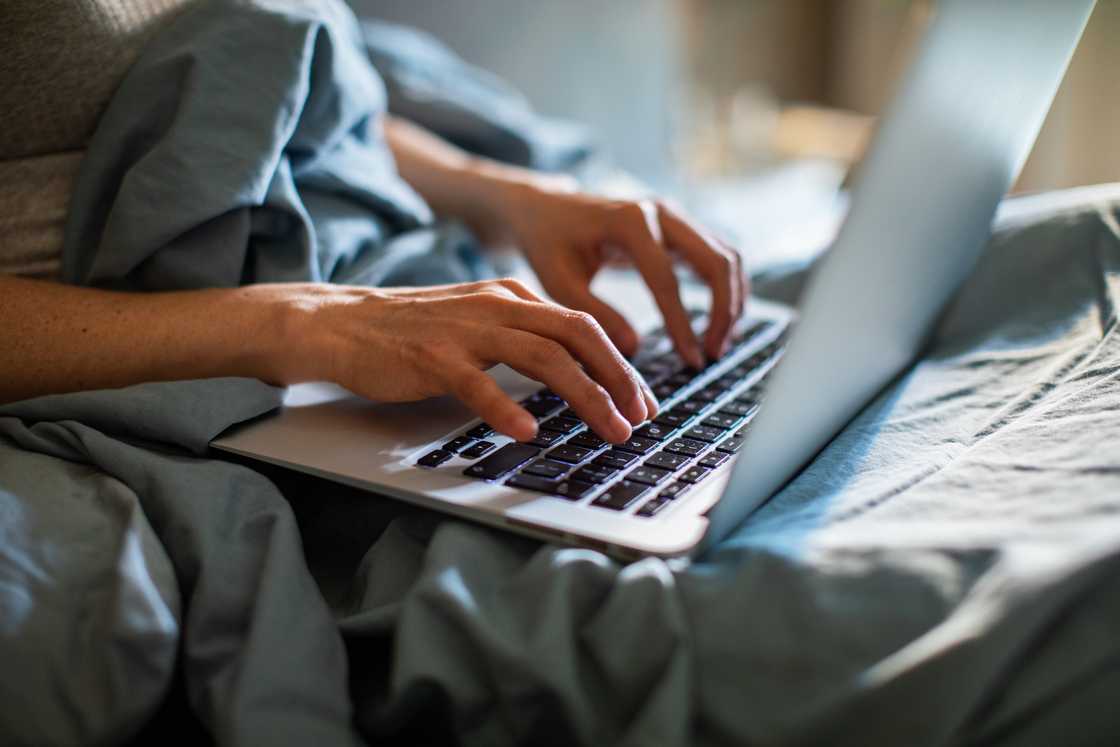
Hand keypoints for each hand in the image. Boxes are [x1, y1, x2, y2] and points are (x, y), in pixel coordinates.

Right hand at [280, 280, 657, 442]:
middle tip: (642, 416)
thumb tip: (574, 372)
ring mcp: (466, 330)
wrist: (343, 323)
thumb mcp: (479, 322)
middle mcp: (497, 306)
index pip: (582, 325)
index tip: (643, 400)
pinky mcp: (433, 358)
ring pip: (543, 357)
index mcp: (512, 296)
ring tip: (610, 430)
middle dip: (618, 377)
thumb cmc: (414, 331)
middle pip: (577, 335)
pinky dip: (507, 408)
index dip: (620, 363)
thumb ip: (522, 337)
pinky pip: (479, 384)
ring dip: (585, 396)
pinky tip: (528, 432)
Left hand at [501, 178, 748, 367]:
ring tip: (717, 345)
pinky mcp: (680, 229)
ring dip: (732, 302)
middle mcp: (660, 212)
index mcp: (628, 220)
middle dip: (723, 311)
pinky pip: (719, 257)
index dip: (682, 324)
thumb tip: (634, 350)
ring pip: (727, 257)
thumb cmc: (549, 244)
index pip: (666, 279)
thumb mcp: (558, 282)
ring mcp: (675, 217)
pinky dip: (726, 290)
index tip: (690, 360)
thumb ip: (594, 314)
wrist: (547, 209)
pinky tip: (715, 325)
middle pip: (716, 261)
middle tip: (713, 354)